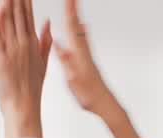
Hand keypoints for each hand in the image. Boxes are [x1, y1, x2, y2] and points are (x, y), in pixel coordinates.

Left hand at [0, 0, 51, 137]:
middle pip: (19, 15)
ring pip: (8, 21)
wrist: (24, 107)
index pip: (29, 17)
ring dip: (7, 4)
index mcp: (34, 44)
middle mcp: (23, 44)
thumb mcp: (43, 63)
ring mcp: (12, 50)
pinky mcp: (0, 57)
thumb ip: (45, 41)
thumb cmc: (31, 89)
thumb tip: (47, 22)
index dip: (26, 2)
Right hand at [53, 0, 115, 117]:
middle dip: (72, 8)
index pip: (71, 27)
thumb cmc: (88, 94)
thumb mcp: (73, 79)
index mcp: (78, 53)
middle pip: (76, 24)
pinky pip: (81, 39)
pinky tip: (81, 27)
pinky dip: (79, 29)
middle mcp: (83, 50)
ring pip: (79, 29)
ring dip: (76, 15)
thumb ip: (65, 60)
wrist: (104, 103)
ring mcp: (86, 54)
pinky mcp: (88, 59)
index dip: (69, 10)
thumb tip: (58, 44)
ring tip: (73, 5)